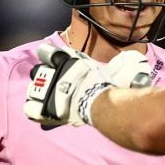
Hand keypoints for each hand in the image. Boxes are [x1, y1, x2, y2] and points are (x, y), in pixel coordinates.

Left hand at [23, 47, 152, 127]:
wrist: (101, 104)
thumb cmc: (109, 86)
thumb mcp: (114, 69)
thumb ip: (119, 63)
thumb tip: (134, 59)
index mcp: (65, 60)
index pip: (45, 51)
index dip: (49, 56)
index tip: (54, 61)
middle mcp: (52, 73)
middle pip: (37, 70)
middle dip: (44, 76)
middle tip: (53, 83)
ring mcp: (46, 91)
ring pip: (32, 88)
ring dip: (39, 92)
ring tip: (48, 98)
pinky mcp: (44, 108)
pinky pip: (31, 109)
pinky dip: (36, 111)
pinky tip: (43, 112)